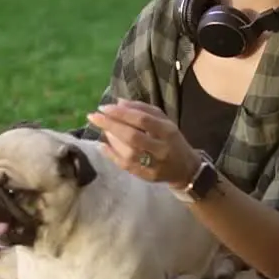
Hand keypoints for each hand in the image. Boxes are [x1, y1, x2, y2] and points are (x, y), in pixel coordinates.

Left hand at [85, 99, 200, 186]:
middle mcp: (161, 148)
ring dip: (110, 139)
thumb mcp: (164, 120)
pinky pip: (125, 165)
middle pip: (132, 136)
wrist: (185, 169)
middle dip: (110, 125)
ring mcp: (154, 165)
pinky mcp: (146, 176)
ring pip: (127, 152)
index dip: (122, 113)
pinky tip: (102, 145)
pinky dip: (111, 155)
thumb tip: (118, 102)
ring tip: (102, 128)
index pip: (142, 120)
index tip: (104, 107)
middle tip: (94, 116)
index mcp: (167, 131)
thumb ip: (142, 109)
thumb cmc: (171, 139)